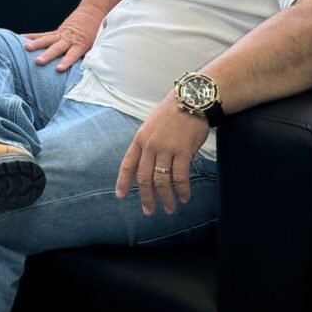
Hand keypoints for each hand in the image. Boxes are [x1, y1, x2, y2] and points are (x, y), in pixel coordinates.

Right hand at [23, 2, 103, 71]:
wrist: (93, 12)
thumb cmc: (95, 33)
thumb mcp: (96, 45)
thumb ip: (90, 57)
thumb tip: (90, 72)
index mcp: (80, 45)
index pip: (72, 54)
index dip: (66, 61)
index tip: (58, 69)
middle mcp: (69, 40)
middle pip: (57, 48)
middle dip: (47, 55)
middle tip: (38, 62)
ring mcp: (61, 35)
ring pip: (47, 39)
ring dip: (36, 44)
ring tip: (26, 48)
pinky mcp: (56, 32)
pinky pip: (43, 34)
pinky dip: (32, 36)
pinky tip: (21, 38)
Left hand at [115, 92, 209, 214]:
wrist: (190, 100)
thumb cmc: (171, 113)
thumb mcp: (150, 126)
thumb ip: (147, 145)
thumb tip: (147, 166)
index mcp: (140, 139)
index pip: (128, 164)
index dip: (123, 182)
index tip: (121, 195)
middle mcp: (150, 146)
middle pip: (144, 177)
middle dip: (146, 197)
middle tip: (149, 211)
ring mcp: (166, 148)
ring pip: (162, 180)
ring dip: (166, 198)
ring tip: (170, 208)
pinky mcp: (183, 151)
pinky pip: (180, 176)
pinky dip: (182, 190)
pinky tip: (184, 197)